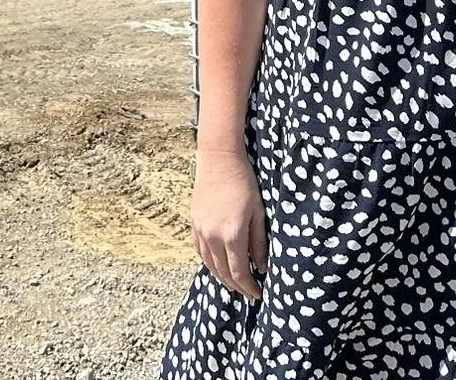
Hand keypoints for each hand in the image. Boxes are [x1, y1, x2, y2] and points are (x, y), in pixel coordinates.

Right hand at [190, 149, 267, 300]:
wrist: (219, 160)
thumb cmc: (244, 183)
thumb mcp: (258, 212)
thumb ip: (258, 242)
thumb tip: (261, 266)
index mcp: (232, 235)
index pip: (240, 272)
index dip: (249, 287)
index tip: (258, 294)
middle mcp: (213, 237)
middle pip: (223, 272)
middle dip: (236, 286)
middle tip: (248, 293)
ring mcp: (201, 231)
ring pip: (209, 264)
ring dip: (222, 277)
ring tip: (234, 284)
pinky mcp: (194, 223)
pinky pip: (200, 251)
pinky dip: (209, 263)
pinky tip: (217, 265)